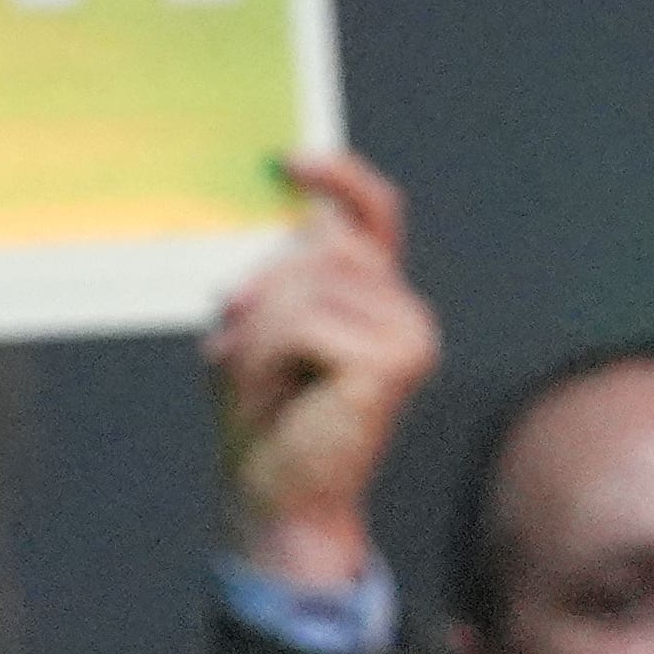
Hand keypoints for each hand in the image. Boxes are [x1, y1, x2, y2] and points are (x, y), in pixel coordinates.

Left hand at [210, 151, 438, 592]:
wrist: (277, 492)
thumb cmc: (267, 414)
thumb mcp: (260, 325)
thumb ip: (284, 272)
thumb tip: (302, 217)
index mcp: (375, 296)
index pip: (375, 214)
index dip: (340, 178)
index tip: (289, 162)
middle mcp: (403, 309)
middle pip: (320, 244)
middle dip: (265, 290)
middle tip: (244, 348)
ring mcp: (409, 333)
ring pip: (307, 283)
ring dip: (262, 329)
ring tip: (265, 378)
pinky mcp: (396, 359)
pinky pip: (306, 320)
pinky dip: (272, 352)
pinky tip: (286, 391)